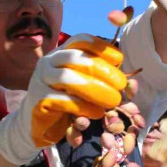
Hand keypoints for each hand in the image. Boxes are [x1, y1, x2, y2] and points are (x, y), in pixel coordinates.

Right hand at [0, 34, 126, 163]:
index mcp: (60, 54)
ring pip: (68, 78)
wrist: (36, 125)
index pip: (80, 40)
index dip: (101, 47)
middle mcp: (48, 63)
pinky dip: (83, 107)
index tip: (119, 60)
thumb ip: (100, 79)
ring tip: (113, 100)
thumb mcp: (82, 86)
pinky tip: (96, 113)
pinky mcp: (38, 101)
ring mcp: (40, 80)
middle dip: (102, 70)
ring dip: (95, 89)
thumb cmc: (65, 103)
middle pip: (76, 58)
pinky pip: (63, 101)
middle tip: (121, 84)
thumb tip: (130, 81)